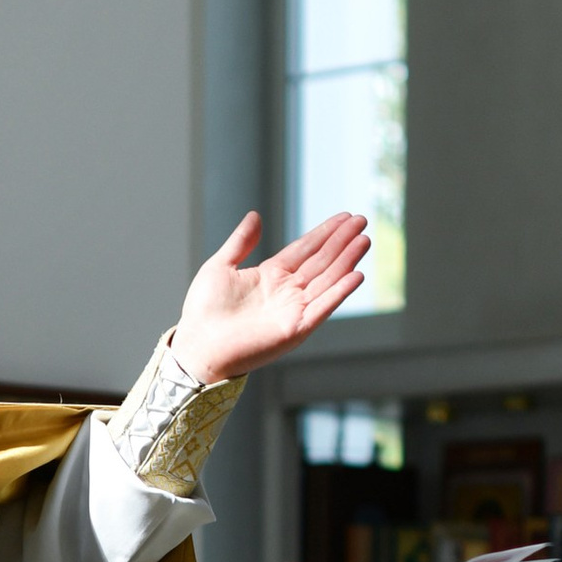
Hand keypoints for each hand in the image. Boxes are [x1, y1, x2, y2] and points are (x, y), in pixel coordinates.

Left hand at [170, 211, 371, 385]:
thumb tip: (255, 215)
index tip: (345, 216)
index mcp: (270, 276)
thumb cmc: (203, 311)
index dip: (325, 233)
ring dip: (347, 260)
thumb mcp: (220, 266)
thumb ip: (240, 242)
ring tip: (364, 240)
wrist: (197, 345)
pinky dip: (339, 292)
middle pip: (321, 261)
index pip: (305, 249)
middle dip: (342, 241)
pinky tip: (356, 274)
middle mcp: (286, 292)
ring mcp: (293, 310)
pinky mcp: (295, 329)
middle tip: (362, 220)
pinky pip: (323, 307)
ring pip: (327, 280)